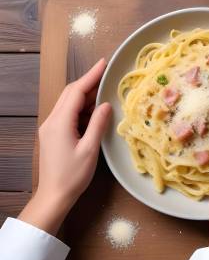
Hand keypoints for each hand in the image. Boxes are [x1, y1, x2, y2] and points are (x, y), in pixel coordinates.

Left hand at [19, 59, 111, 235]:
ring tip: (105, 90)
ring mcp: (50, 128)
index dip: (91, 76)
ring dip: (86, 95)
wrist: (54, 195)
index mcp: (59, 123)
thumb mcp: (90, 149)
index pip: (76, 92)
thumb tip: (106, 104)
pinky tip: (95, 110)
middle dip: (88, 82)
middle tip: (107, 73)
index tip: (104, 63)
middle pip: (69, 94)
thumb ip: (98, 124)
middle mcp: (52, 121)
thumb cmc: (73, 175)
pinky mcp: (53, 134)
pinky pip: (68, 114)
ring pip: (68, 103)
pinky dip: (82, 108)